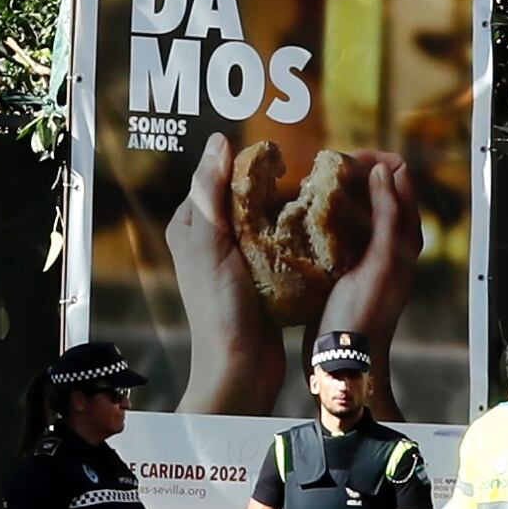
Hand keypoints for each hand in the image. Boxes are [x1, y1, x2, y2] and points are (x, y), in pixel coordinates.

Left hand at [163, 137, 291, 412]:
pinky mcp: (261, 276)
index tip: (278, 150)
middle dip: (269, 182)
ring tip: (317, 192)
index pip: (215, 177)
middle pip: (242, 196)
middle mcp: (210, 239)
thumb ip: (211, 193)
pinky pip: (278, 243)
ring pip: (263, 218)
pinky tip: (316, 224)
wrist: (241, 367)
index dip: (243, 161)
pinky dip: (293, 233)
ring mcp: (237, 259)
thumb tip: (220, 141)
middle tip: (306, 169)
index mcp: (190, 227)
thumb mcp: (209, 243)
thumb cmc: (219, 307)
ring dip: (285, 207)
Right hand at [320, 154, 418, 377]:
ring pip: (356, 211)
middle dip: (355, 174)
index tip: (349, 158)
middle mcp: (389, 244)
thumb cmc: (365, 314)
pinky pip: (339, 231)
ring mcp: (366, 256)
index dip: (379, 163)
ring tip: (312, 184)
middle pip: (378, 193)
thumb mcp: (381, 261)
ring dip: (338, 193)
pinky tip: (305, 214)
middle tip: (325, 167)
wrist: (344, 361)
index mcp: (405, 239)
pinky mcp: (344, 268)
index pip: (401, 182)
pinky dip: (326, 217)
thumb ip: (387, 216)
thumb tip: (386, 170)